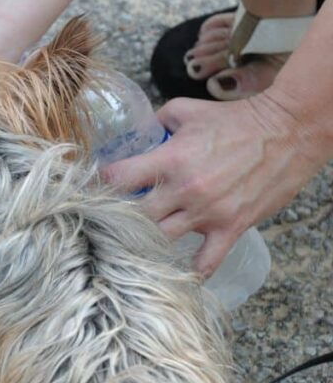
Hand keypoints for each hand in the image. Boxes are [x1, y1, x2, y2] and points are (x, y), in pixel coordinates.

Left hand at [101, 92, 323, 275]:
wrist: (286, 132)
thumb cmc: (234, 120)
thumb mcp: (185, 110)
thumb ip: (155, 121)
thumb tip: (136, 133)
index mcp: (169, 159)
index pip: (118, 178)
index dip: (100, 184)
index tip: (96, 187)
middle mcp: (184, 189)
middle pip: (133, 216)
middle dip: (118, 217)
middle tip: (113, 218)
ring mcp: (207, 213)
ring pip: (160, 240)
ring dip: (146, 241)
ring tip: (137, 241)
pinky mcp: (230, 228)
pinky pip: (205, 262)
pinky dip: (190, 271)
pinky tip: (176, 272)